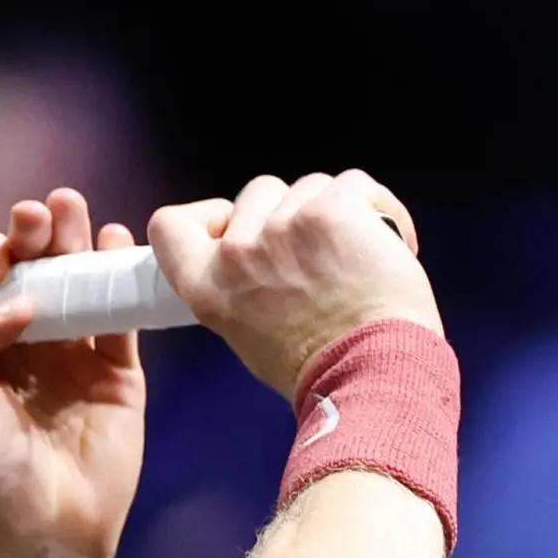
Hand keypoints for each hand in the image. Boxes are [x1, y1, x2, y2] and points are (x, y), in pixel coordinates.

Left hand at [0, 189, 145, 557]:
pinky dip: (119, 278)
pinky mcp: (119, 371)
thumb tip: (15, 296)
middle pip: (35, 267)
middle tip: (39, 213)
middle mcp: (30, 340)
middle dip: (35, 233)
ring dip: (76, 241)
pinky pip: (121, 316)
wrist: (45, 528)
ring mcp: (78, 352)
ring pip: (78, 281)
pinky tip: (115, 243)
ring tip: (73, 209)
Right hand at [148, 170, 441, 400]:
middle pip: (258, 192)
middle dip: (288, 212)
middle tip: (316, 256)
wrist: (371, 372)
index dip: (208, 215)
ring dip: (334, 211)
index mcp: (207, 286)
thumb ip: (238, 286)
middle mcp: (237, 252)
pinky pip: (354, 185)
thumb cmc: (317, 366)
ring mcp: (283, 226)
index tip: (232, 226)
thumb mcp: (244, 333)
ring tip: (358, 256)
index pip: (169, 224)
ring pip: (309, 186)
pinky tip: (388, 242)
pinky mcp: (330, 209)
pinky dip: (378, 208)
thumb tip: (259, 256)